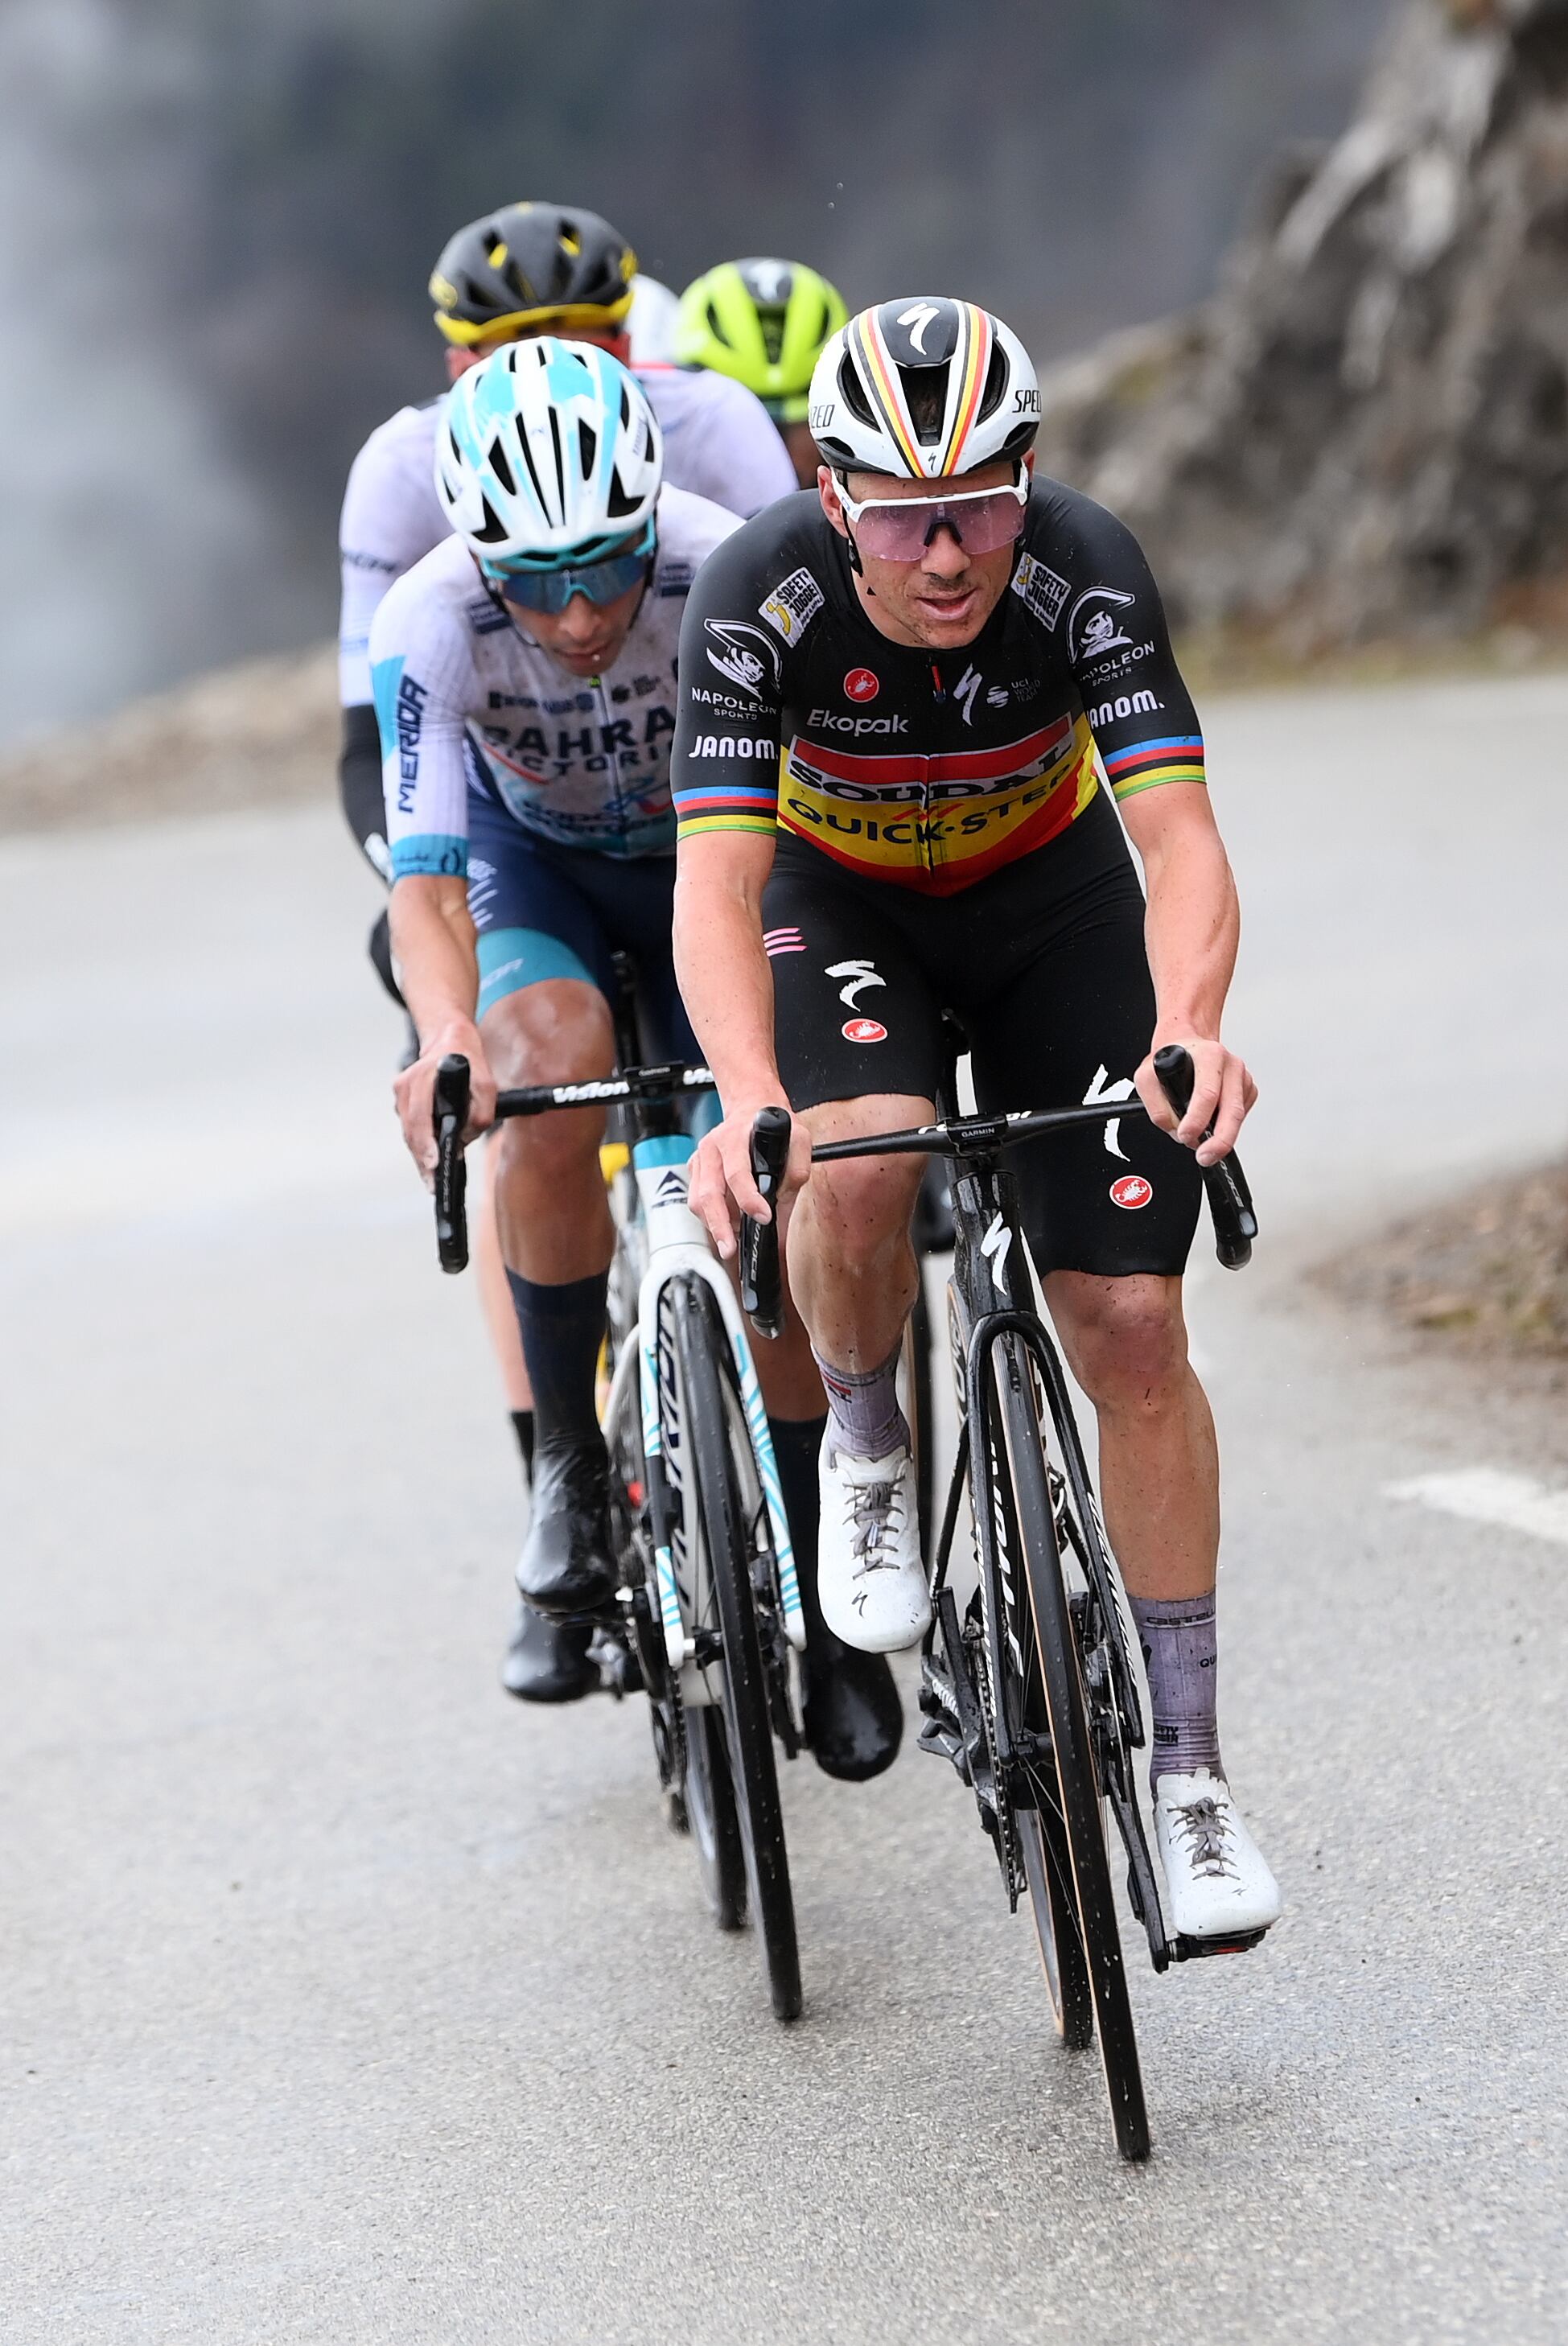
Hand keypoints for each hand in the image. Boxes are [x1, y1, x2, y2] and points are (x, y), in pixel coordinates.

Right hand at [393, 1018, 496, 1185]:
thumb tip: (464, 1137)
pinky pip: (411, 1130)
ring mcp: (400, 1095)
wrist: (449, 1041)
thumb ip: (481, 1111)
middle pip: (411, 1131)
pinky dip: (420, 1147)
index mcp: (422, 1077)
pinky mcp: (402, 1104)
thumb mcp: (486, 1082)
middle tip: (433, 1185)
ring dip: (420, 1157)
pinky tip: (429, 1165)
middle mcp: (405, 1087)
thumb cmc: (469, 1062)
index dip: (426, 1142)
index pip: (420, 1115)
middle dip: (422, 1160)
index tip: (433, 1164)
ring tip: (432, 1181)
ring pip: (409, 1134)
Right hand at [688, 1098, 813, 1259]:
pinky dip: (712, 1217)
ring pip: (698, 1201)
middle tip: (731, 1248)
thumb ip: (796, 1169)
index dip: (748, 1199)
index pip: (737, 1173)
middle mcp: (712, 1148)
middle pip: (707, 1194)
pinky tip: (729, 1222)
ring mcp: (700, 1159)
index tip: (763, 1216)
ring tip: (734, 1238)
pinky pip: (698, 1201)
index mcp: (734, 1137)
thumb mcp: (798, 1138)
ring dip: (715, 1225)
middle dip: (719, 1226)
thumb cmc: (773, 1123)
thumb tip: (783, 1203)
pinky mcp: (696, 1170)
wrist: (751, 1104)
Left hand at [1135, 1034, 1255, 1166]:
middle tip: (1205, 1156)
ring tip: (1205, 1149)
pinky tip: (1212, 1121)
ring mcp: (1242, 1077)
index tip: (1185, 1135)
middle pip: (1232, 1110)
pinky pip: (1240, 1116)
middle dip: (1219, 1140)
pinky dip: (1224, 1125)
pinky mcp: (1248, 1089)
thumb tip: (1173, 1128)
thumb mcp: (1147, 1076)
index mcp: (1208, 1055)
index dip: (1197, 1120)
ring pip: (1238, 1117)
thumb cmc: (1170, 1059)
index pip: (1207, 1094)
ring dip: (1221, 1137)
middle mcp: (1230, 1064)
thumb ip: (1155, 1105)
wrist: (1186, 1046)